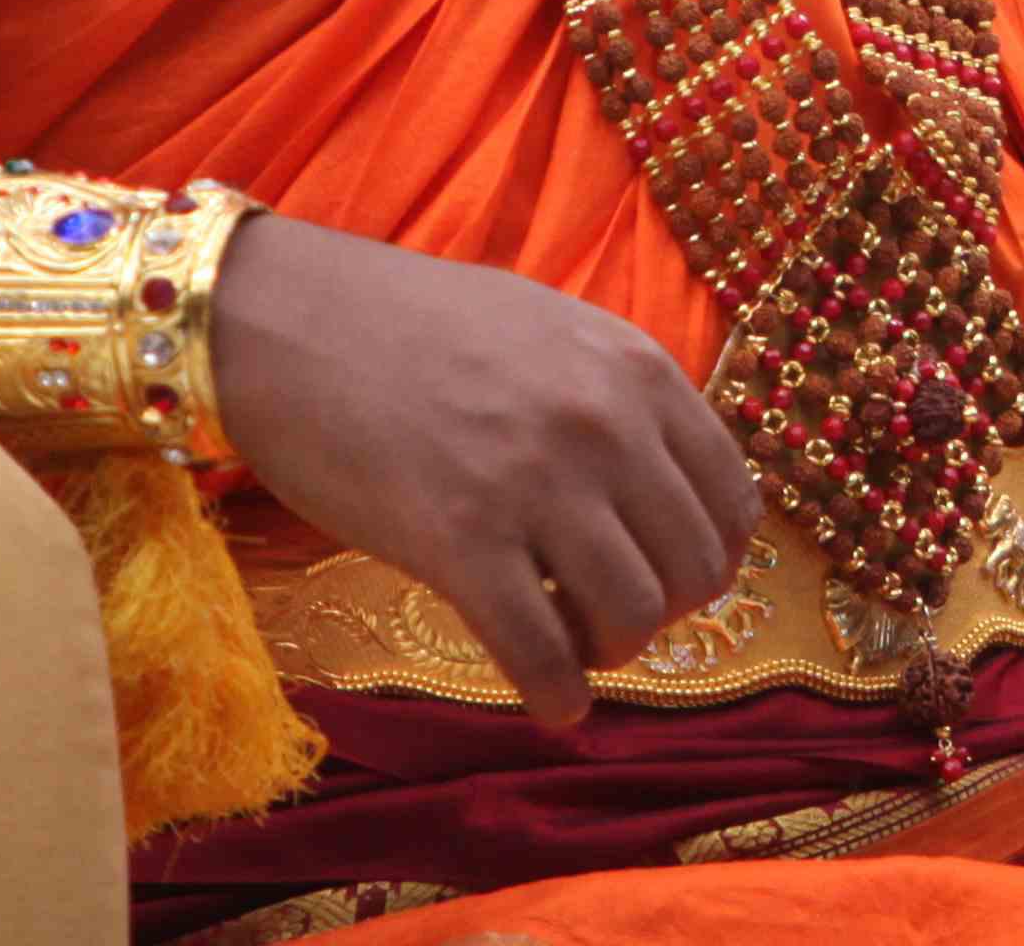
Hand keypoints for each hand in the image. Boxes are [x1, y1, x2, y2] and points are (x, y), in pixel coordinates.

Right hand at [212, 213, 762, 725]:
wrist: (289, 320)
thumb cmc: (412, 324)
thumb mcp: (553, 330)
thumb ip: (617, 398)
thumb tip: (661, 489)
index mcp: (637, 370)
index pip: (734, 501)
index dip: (709, 560)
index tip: (668, 577)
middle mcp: (606, 426)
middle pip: (697, 570)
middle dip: (665, 613)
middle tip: (610, 615)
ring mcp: (535, 485)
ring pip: (635, 618)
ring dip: (609, 653)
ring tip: (568, 643)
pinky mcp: (459, 543)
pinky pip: (542, 655)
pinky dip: (558, 697)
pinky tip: (549, 702)